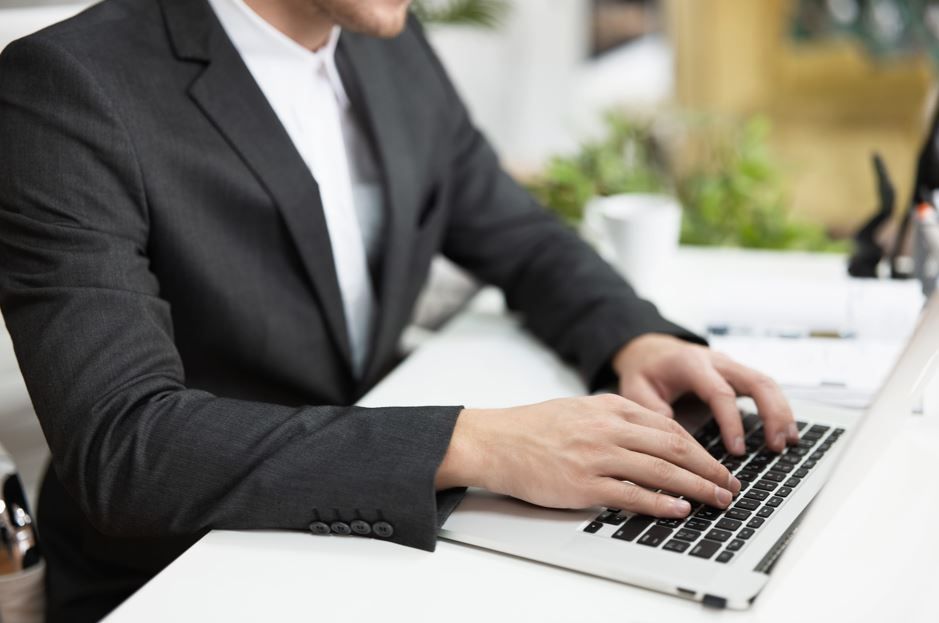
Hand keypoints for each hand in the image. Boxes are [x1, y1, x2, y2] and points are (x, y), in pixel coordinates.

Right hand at [436, 395, 739, 516]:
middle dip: (708, 468)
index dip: (699, 447)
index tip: (717, 463)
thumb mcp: (580, 409)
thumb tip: (653, 437)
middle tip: (729, 485)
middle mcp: (606, 429)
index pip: (667, 427)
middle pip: (673, 447)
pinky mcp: (582, 485)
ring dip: (696, 487)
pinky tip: (679, 509)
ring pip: (659, 471)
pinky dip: (660, 503)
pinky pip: (631, 495)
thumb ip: (615, 419)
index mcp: (608, 408)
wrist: (495, 441)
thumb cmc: (533, 428)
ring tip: (717, 499)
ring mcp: (595, 457)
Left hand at [613, 334, 797, 454]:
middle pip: (756, 381)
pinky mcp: (737, 374)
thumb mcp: (636, 389)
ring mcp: (730, 366)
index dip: (731, 421)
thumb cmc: (645, 372)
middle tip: (777, 445)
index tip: (737, 450)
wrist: (650, 350)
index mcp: (691, 364)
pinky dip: (778, 408)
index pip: (719, 392)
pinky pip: (764, 387)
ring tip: (788, 442)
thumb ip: (652, 410)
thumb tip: (673, 437)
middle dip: (772, 413)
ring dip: (781, 411)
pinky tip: (785, 431)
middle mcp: (717, 361)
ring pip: (766, 382)